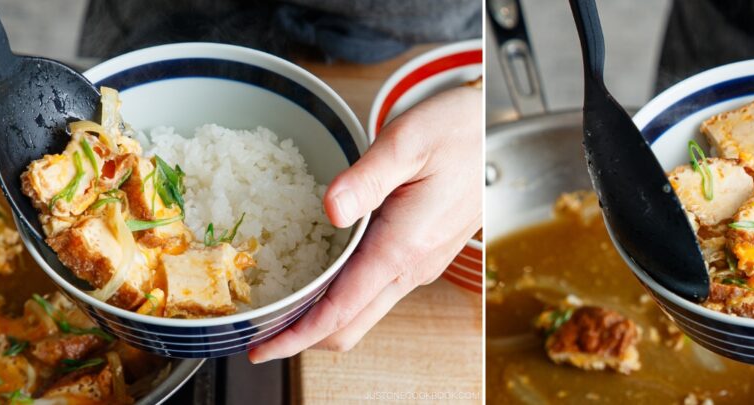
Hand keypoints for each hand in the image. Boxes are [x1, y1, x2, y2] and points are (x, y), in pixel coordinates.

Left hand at [248, 86, 481, 361]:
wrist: (495, 128)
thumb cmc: (458, 130)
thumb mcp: (407, 142)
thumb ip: (365, 179)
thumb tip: (330, 211)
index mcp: (403, 246)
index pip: (341, 311)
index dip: (296, 337)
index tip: (260, 349)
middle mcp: (412, 265)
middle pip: (350, 326)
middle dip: (302, 338)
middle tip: (258, 334)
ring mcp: (419, 264)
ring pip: (364, 312)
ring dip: (321, 320)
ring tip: (280, 307)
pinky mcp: (421, 255)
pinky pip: (376, 292)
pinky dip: (342, 300)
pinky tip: (318, 278)